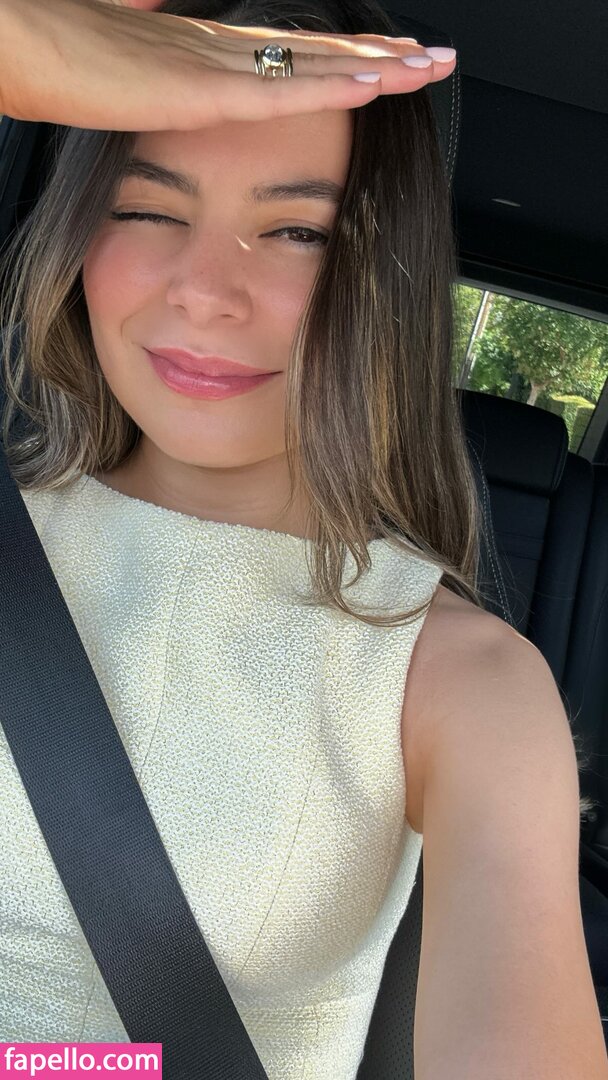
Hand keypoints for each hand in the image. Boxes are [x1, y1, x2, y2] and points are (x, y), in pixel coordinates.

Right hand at [0, 0, 455, 130]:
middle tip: (437, 57)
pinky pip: (280, 89)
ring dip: (377, 68)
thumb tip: (168, 52)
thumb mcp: (125, 68)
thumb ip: (158, 63)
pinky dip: (331, 86)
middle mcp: (222, 50)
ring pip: (314, 64)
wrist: (23, 45)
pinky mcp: (201, 89)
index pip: (294, 53)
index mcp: (205, 51)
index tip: (392, 61)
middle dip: (382, 56)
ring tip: (430, 67)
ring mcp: (214, 65)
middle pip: (318, 51)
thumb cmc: (61, 59)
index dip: (346, 57)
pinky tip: (375, 86)